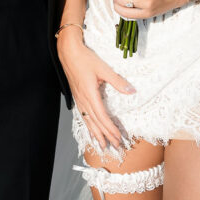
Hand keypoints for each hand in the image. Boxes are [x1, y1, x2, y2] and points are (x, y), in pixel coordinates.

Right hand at [56, 27, 134, 149]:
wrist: (68, 52)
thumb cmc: (85, 58)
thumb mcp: (103, 68)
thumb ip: (117, 81)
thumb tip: (131, 90)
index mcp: (90, 95)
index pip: (102, 117)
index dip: (110, 129)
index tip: (118, 138)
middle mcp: (83, 100)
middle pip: (95, 123)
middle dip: (105, 136)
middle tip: (114, 147)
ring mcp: (79, 100)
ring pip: (88, 121)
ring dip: (96, 134)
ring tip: (102, 145)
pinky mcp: (77, 97)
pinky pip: (83, 116)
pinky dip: (88, 126)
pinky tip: (91, 130)